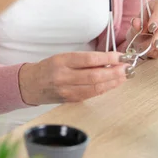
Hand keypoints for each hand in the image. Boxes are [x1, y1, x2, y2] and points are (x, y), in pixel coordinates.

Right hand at [18, 51, 133, 105]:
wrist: (30, 85)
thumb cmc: (48, 68)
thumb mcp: (62, 57)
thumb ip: (83, 59)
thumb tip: (107, 59)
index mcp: (62, 61)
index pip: (88, 59)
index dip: (107, 58)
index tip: (120, 56)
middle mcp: (64, 77)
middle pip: (94, 76)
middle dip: (114, 72)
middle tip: (127, 68)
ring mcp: (67, 91)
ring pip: (95, 88)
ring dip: (112, 82)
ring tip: (124, 76)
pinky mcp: (70, 100)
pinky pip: (91, 95)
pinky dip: (104, 89)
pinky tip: (112, 84)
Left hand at [126, 0, 157, 58]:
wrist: (144, 39)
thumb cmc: (140, 30)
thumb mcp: (135, 27)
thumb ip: (135, 25)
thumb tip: (136, 22)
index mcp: (157, 4)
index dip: (157, 17)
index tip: (151, 28)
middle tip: (151, 46)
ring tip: (149, 50)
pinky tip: (157, 51)